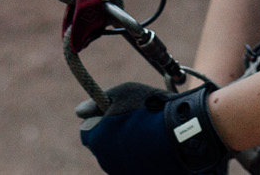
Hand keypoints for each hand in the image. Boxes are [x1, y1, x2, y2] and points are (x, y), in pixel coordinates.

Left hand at [77, 83, 229, 174]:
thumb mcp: (123, 93)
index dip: (98, 118)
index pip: (86, 129)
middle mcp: (104, 159)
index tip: (113, 111)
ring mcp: (120, 171)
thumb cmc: (149, 109)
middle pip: (102, 143)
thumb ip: (98, 101)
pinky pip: (131, 163)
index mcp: (96, 138)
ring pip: (116, 154)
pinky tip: (152, 145)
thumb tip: (79, 111)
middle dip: (111, 132)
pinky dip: (137, 155)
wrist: (179, 134)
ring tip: (146, 131)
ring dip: (124, 144)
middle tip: (131, 119)